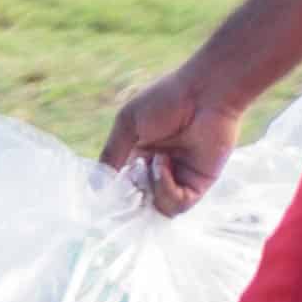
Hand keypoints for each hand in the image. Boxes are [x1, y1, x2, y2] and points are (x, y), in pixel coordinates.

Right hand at [101, 60, 252, 213]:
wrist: (205, 93)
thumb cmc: (166, 100)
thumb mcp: (128, 124)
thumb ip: (112, 155)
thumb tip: (96, 187)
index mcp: (139, 155)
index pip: (122, 186)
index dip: (115, 191)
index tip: (108, 188)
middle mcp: (158, 170)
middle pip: (139, 202)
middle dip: (132, 194)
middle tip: (133, 175)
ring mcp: (179, 178)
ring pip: (158, 208)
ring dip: (150, 189)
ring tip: (154, 161)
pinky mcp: (199, 183)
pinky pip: (178, 204)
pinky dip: (166, 189)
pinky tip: (163, 164)